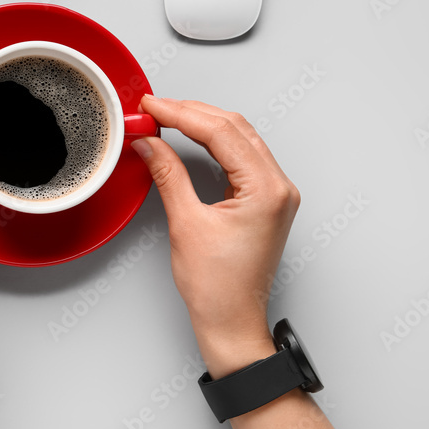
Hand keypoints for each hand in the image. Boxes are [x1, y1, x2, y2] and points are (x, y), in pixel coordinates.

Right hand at [132, 97, 299, 376]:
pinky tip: (191, 137)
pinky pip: (241, 155)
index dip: (181, 114)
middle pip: (234, 128)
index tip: (152, 107)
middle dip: (191, 113)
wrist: (232, 322)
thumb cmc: (218, 287)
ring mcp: (275, 193)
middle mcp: (278, 187)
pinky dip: (214, 142)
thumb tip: (150, 143)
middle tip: (155, 109)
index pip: (221, 133)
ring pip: (239, 137)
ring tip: (167, 117)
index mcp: (266, 190)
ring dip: (203, 123)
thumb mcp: (186, 223)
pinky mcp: (265, 199)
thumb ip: (168, 174)